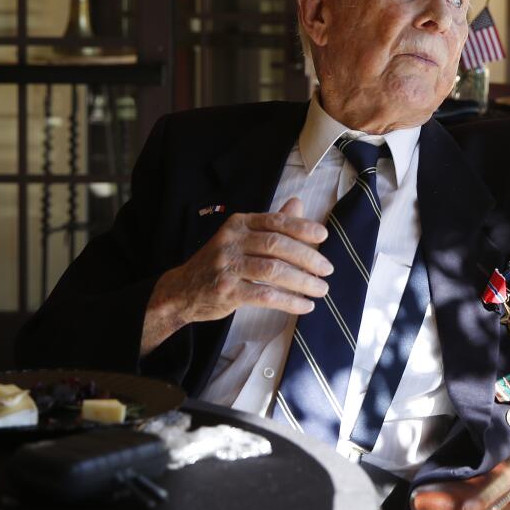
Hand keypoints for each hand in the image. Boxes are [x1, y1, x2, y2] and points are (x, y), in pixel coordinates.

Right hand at [140, 198, 330, 354]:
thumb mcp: (241, 237)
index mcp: (238, 224)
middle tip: (327, 269)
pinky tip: (304, 306)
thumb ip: (270, 223)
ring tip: (321, 289)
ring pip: (273, 270)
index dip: (302, 227)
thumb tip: (298, 203)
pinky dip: (288, 301)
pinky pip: (264, 295)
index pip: (275, 221)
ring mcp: (227, 266)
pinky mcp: (226, 291)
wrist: (182, 290)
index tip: (323, 236)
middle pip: (277, 245)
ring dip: (302, 281)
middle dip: (307, 257)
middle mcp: (231, 241)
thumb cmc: (219, 262)